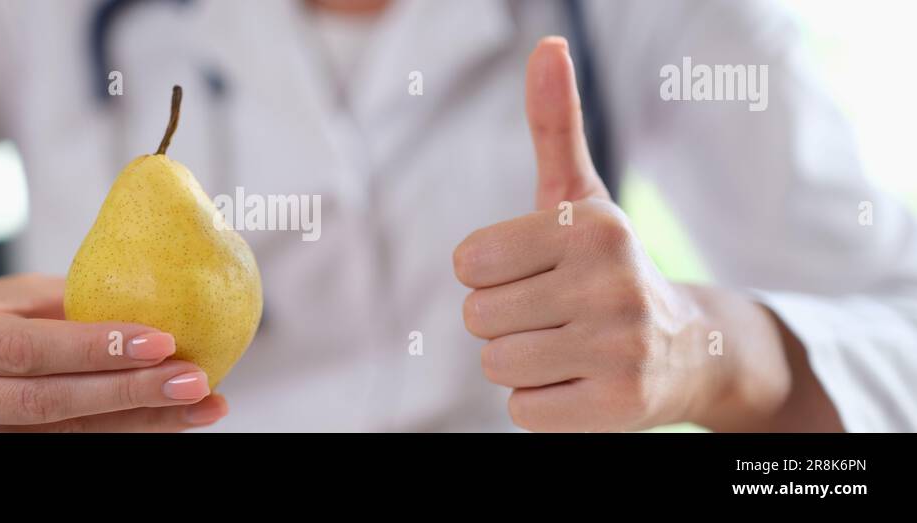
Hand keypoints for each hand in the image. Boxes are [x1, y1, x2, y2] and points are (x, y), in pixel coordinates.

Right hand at [0, 274, 227, 431]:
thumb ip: (52, 307)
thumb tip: (139, 298)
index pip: (27, 351)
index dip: (97, 348)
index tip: (162, 339)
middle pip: (49, 405)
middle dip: (130, 394)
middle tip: (196, 380)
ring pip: (61, 438)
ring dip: (138, 423)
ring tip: (199, 406)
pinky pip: (58, 450)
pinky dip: (115, 435)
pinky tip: (162, 422)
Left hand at [453, 38, 761, 430]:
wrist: (691, 349)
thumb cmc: (611, 267)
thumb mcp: (582, 196)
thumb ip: (555, 124)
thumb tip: (546, 44)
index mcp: (592, 226)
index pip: (468, 262)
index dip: (489, 274)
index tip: (535, 272)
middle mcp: (611, 283)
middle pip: (477, 318)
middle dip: (503, 320)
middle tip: (555, 314)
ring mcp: (619, 347)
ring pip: (497, 365)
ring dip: (521, 362)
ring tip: (568, 346)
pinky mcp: (619, 405)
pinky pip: (523, 409)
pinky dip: (541, 402)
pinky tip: (581, 381)